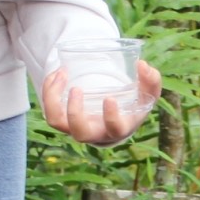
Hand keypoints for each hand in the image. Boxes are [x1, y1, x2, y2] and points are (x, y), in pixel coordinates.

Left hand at [41, 60, 159, 145]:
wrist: (113, 118)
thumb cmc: (132, 106)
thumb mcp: (146, 94)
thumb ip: (151, 81)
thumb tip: (143, 65)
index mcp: (117, 129)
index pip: (114, 130)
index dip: (111, 117)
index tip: (109, 98)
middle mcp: (95, 133)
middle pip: (80, 133)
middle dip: (75, 112)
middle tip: (77, 89)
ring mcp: (75, 128)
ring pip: (56, 122)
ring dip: (54, 98)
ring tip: (61, 74)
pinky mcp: (63, 120)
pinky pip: (49, 110)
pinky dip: (48, 91)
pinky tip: (56, 74)